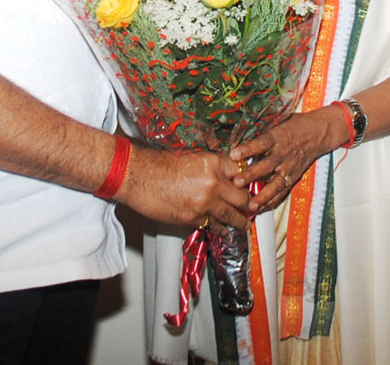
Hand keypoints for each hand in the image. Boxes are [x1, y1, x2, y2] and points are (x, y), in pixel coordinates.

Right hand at [119, 146, 251, 228]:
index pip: (239, 173)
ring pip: (232, 216)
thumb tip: (221, 177)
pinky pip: (213, 226)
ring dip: (240, 222)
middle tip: (252, 208)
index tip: (248, 187)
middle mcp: (213, 183)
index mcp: (212, 163)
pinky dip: (219, 229)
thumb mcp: (189, 157)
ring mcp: (205, 203)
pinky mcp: (194, 218)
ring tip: (245, 226)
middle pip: (242, 196)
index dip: (244, 181)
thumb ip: (208, 168)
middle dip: (248, 204)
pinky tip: (223, 231)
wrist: (137, 176)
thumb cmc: (157, 164)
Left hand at [233, 107, 345, 212]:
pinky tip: (261, 209)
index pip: (261, 143)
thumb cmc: (295, 125)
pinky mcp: (293, 177)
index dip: (247, 149)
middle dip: (251, 175)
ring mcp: (289, 168)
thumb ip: (259, 133)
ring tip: (250, 205)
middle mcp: (283, 154)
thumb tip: (237, 139)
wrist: (319, 132)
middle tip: (237, 182)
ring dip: (262, 196)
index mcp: (277, 137)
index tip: (233, 154)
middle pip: (266, 166)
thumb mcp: (276, 122)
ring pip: (275, 184)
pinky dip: (272, 201)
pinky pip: (282, 192)